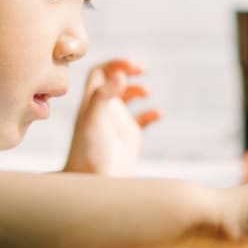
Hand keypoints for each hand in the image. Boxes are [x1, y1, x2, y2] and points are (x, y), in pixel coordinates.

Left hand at [63, 58, 161, 175]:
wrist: (93, 183)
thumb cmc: (88, 153)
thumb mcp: (93, 121)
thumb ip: (104, 96)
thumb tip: (119, 74)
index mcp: (91, 102)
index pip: (100, 73)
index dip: (115, 64)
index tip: (131, 66)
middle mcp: (104, 109)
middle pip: (114, 81)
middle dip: (128, 71)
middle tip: (141, 69)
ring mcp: (116, 123)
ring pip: (127, 98)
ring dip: (138, 89)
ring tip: (146, 92)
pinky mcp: (128, 137)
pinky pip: (141, 120)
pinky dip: (151, 114)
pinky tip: (158, 113)